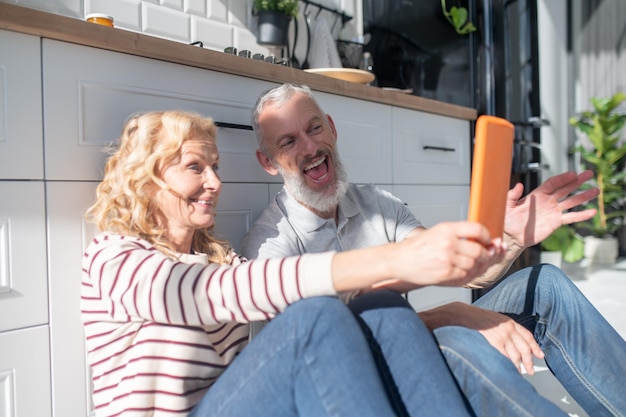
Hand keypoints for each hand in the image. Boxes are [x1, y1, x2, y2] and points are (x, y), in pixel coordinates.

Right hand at [390, 222, 505, 287]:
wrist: (398, 260)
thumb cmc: (418, 248)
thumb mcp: (437, 233)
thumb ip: (460, 236)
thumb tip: (488, 243)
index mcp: (446, 228)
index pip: (477, 229)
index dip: (488, 237)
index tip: (489, 242)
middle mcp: (448, 242)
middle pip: (479, 251)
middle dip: (487, 256)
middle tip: (486, 257)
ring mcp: (447, 259)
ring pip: (474, 265)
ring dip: (477, 268)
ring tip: (472, 266)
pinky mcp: (445, 274)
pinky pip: (466, 276)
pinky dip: (468, 276)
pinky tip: (463, 273)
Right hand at [422, 302, 543, 374]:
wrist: (463, 315)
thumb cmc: (475, 317)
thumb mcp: (494, 319)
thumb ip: (504, 328)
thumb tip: (511, 341)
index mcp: (509, 322)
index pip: (527, 336)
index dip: (535, 347)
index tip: (540, 355)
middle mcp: (509, 329)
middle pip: (524, 348)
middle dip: (529, 361)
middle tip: (531, 369)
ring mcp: (503, 336)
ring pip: (516, 355)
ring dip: (520, 365)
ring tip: (521, 372)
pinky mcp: (495, 343)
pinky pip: (506, 357)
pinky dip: (510, 365)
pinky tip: (510, 369)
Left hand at [503, 170, 598, 248]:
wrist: (512, 235)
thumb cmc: (508, 219)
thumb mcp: (507, 205)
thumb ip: (512, 195)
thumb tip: (518, 185)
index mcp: (537, 195)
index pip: (552, 183)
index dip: (562, 178)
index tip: (573, 174)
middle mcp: (547, 201)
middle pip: (565, 189)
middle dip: (577, 181)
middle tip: (588, 174)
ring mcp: (553, 211)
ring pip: (571, 202)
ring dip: (583, 196)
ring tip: (596, 191)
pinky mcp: (556, 222)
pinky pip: (570, 217)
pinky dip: (581, 215)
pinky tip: (592, 212)